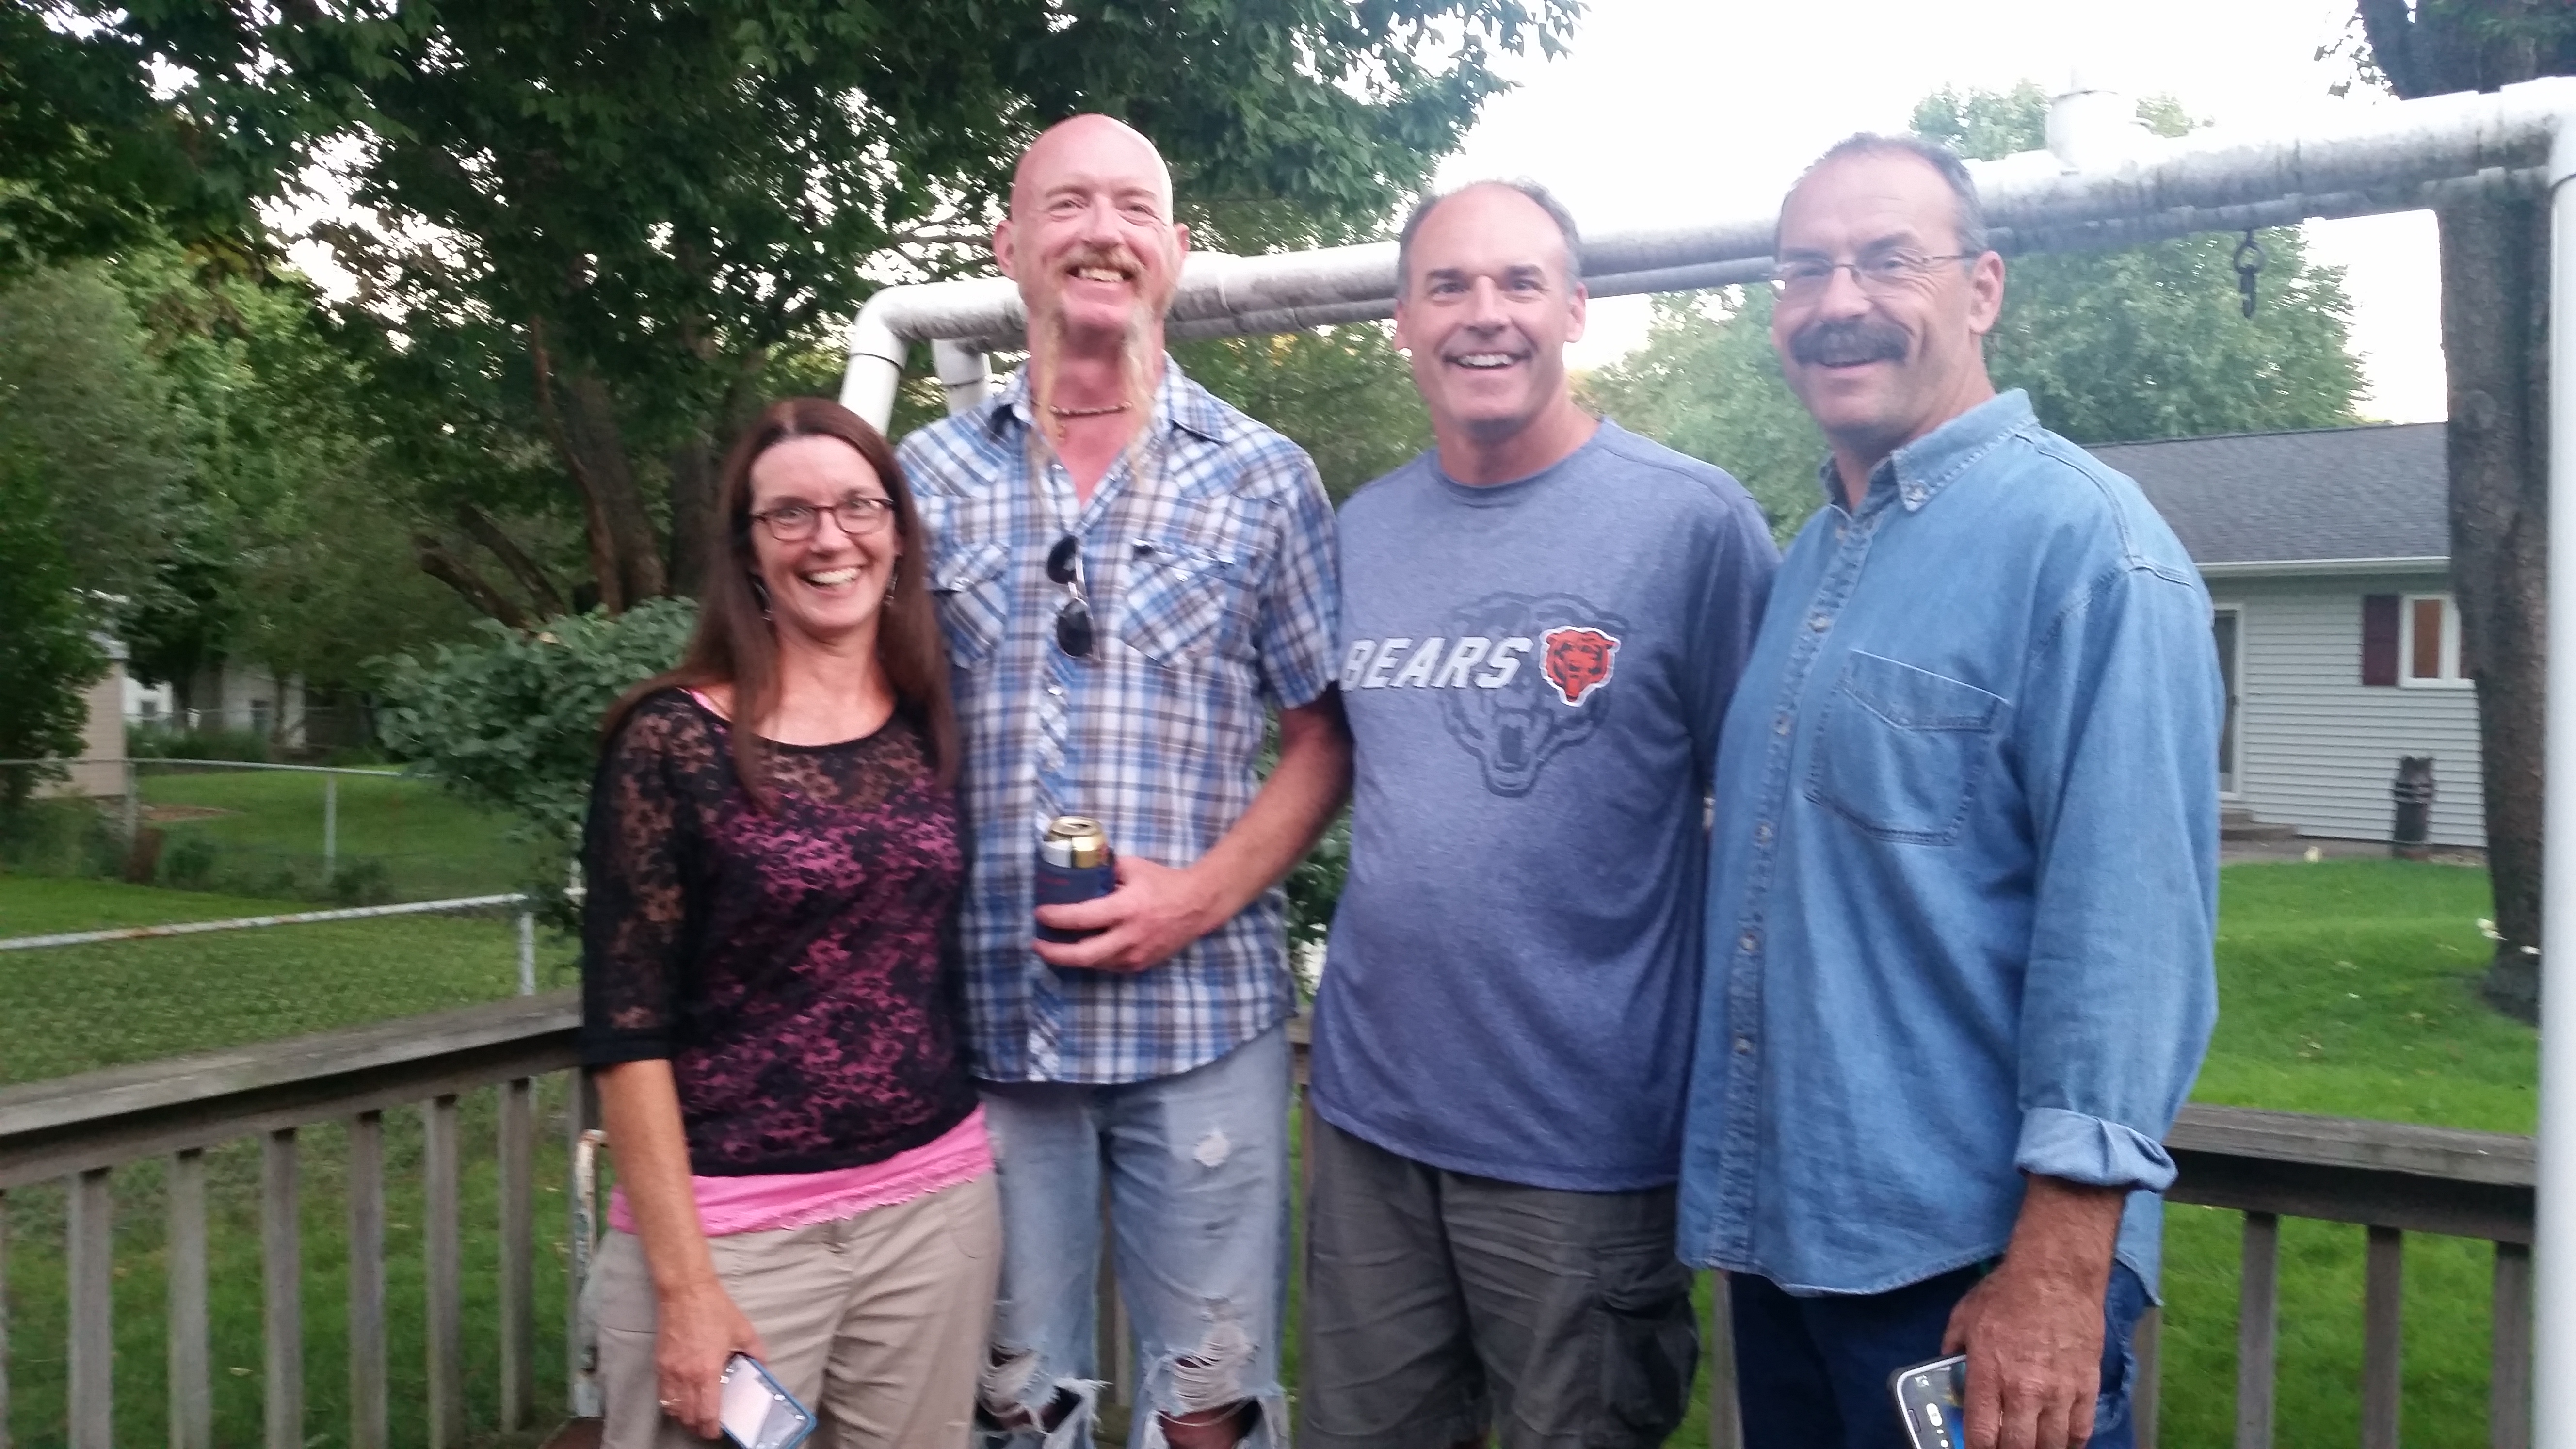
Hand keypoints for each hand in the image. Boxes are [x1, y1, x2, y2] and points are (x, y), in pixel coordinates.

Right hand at [654, 1279, 768, 1439]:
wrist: (686, 1292)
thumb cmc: (714, 1310)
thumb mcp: (743, 1331)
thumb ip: (755, 1352)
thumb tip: (762, 1366)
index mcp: (707, 1372)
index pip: (707, 1413)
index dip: (711, 1428)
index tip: (716, 1431)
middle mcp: (686, 1377)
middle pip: (688, 1416)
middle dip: (698, 1425)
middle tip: (708, 1425)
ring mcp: (669, 1371)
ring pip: (672, 1408)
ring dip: (684, 1416)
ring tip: (694, 1415)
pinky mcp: (659, 1363)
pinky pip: (662, 1394)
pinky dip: (670, 1403)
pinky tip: (679, 1400)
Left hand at [1033, 855, 1220, 972]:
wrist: (1198, 905)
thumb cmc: (1163, 882)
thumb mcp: (1133, 867)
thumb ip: (1105, 867)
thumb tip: (1077, 865)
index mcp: (1126, 908)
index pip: (1082, 918)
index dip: (1056, 918)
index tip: (1040, 914)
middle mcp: (1129, 936)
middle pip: (1082, 955)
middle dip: (1053, 953)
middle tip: (1038, 944)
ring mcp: (1136, 955)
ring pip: (1094, 964)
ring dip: (1071, 957)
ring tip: (1056, 947)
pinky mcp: (1141, 965)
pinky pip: (1109, 966)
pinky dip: (1093, 960)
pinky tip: (1084, 950)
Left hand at [1942, 1256, 2106, 1448]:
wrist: (2057, 1274)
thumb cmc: (2007, 1292)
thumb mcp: (1965, 1316)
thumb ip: (1953, 1347)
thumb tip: (1945, 1367)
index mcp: (1990, 1375)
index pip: (1982, 1434)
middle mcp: (2025, 1390)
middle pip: (2018, 1447)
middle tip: (2003, 1447)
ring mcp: (2060, 1391)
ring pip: (2052, 1445)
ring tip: (2030, 1444)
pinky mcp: (2087, 1386)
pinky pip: (2081, 1430)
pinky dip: (2070, 1442)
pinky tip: (2060, 1441)